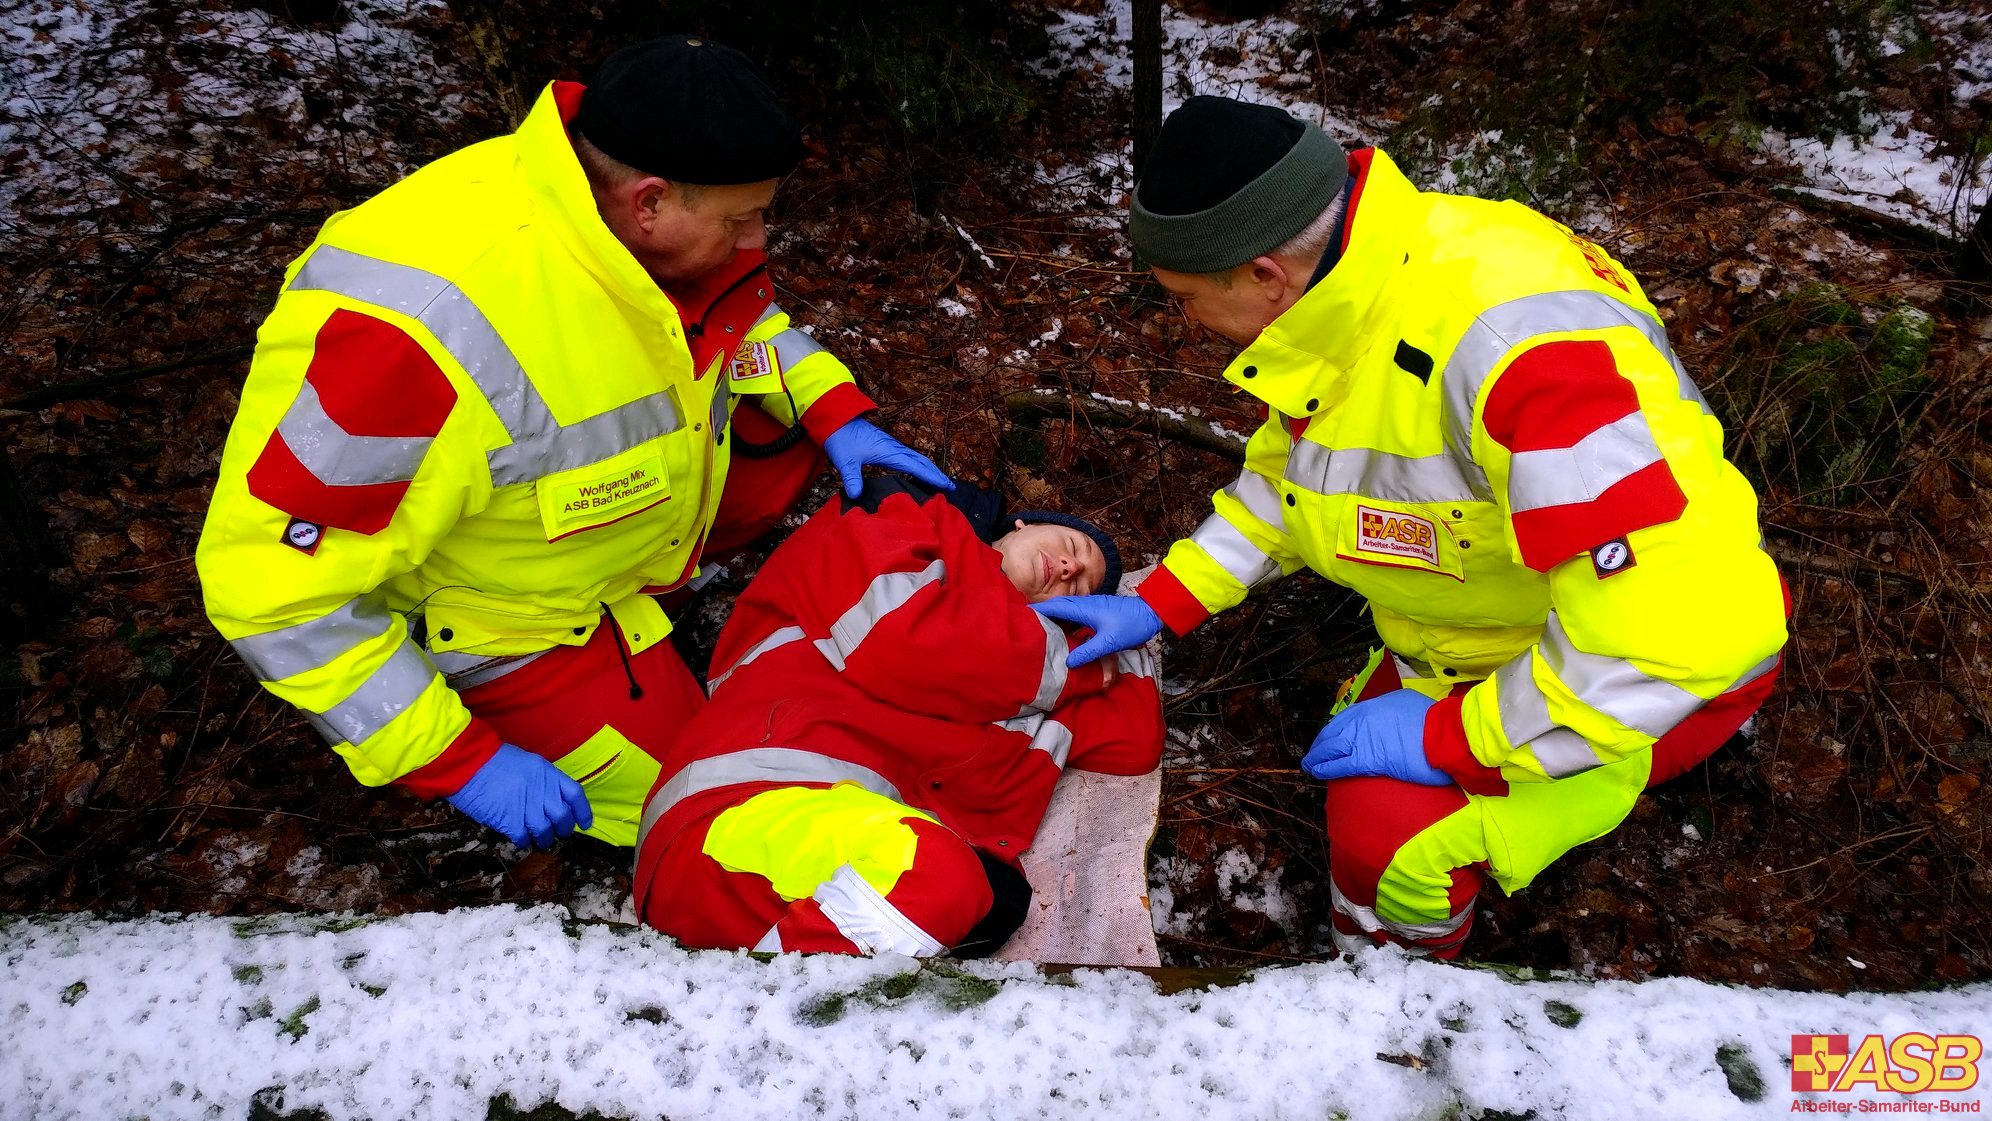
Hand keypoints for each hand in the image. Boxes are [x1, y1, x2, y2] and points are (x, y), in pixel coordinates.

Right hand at [446, 743, 593, 847]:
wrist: (467, 763)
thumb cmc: (493, 761)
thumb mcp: (526, 763)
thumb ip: (542, 781)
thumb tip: (552, 801)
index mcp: (547, 772)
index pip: (575, 794)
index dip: (583, 811)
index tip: (585, 823)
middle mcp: (541, 789)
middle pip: (562, 816)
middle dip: (564, 829)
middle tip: (559, 833)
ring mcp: (526, 805)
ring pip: (545, 831)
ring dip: (544, 838)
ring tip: (539, 839)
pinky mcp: (509, 820)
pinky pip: (523, 838)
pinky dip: (523, 841)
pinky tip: (519, 837)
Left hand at [821, 417, 952, 498]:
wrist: (835, 418)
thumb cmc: (841, 437)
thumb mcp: (844, 460)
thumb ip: (852, 478)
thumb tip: (855, 495)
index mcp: (888, 451)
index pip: (915, 466)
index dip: (932, 477)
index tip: (947, 486)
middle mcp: (894, 447)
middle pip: (921, 461)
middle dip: (936, 474)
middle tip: (951, 486)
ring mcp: (891, 445)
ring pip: (916, 458)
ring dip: (929, 469)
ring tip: (940, 481)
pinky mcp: (886, 445)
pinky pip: (908, 456)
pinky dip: (919, 464)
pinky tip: (918, 470)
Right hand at [1030, 595, 1162, 666]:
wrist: (1152, 613)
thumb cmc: (1131, 624)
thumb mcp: (1109, 642)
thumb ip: (1087, 652)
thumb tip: (1067, 662)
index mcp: (1083, 608)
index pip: (1054, 607)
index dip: (1036, 611)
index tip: (1020, 616)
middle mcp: (1085, 604)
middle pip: (1057, 607)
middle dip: (1041, 614)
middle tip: (1025, 625)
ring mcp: (1091, 608)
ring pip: (1067, 611)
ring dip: (1054, 619)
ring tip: (1041, 632)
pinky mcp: (1098, 613)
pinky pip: (1076, 616)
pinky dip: (1066, 623)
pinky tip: (1065, 636)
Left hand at [1300, 689, 1451, 785]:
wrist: (1445, 734)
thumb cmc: (1434, 720)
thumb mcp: (1409, 702)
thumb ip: (1393, 708)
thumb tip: (1390, 715)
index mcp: (1373, 705)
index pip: (1344, 717)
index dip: (1334, 728)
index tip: (1329, 735)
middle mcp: (1362, 719)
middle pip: (1332, 731)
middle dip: (1321, 742)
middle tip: (1314, 751)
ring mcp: (1362, 739)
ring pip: (1330, 747)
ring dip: (1317, 756)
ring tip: (1310, 764)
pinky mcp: (1367, 760)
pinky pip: (1338, 765)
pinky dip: (1325, 768)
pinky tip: (1317, 772)